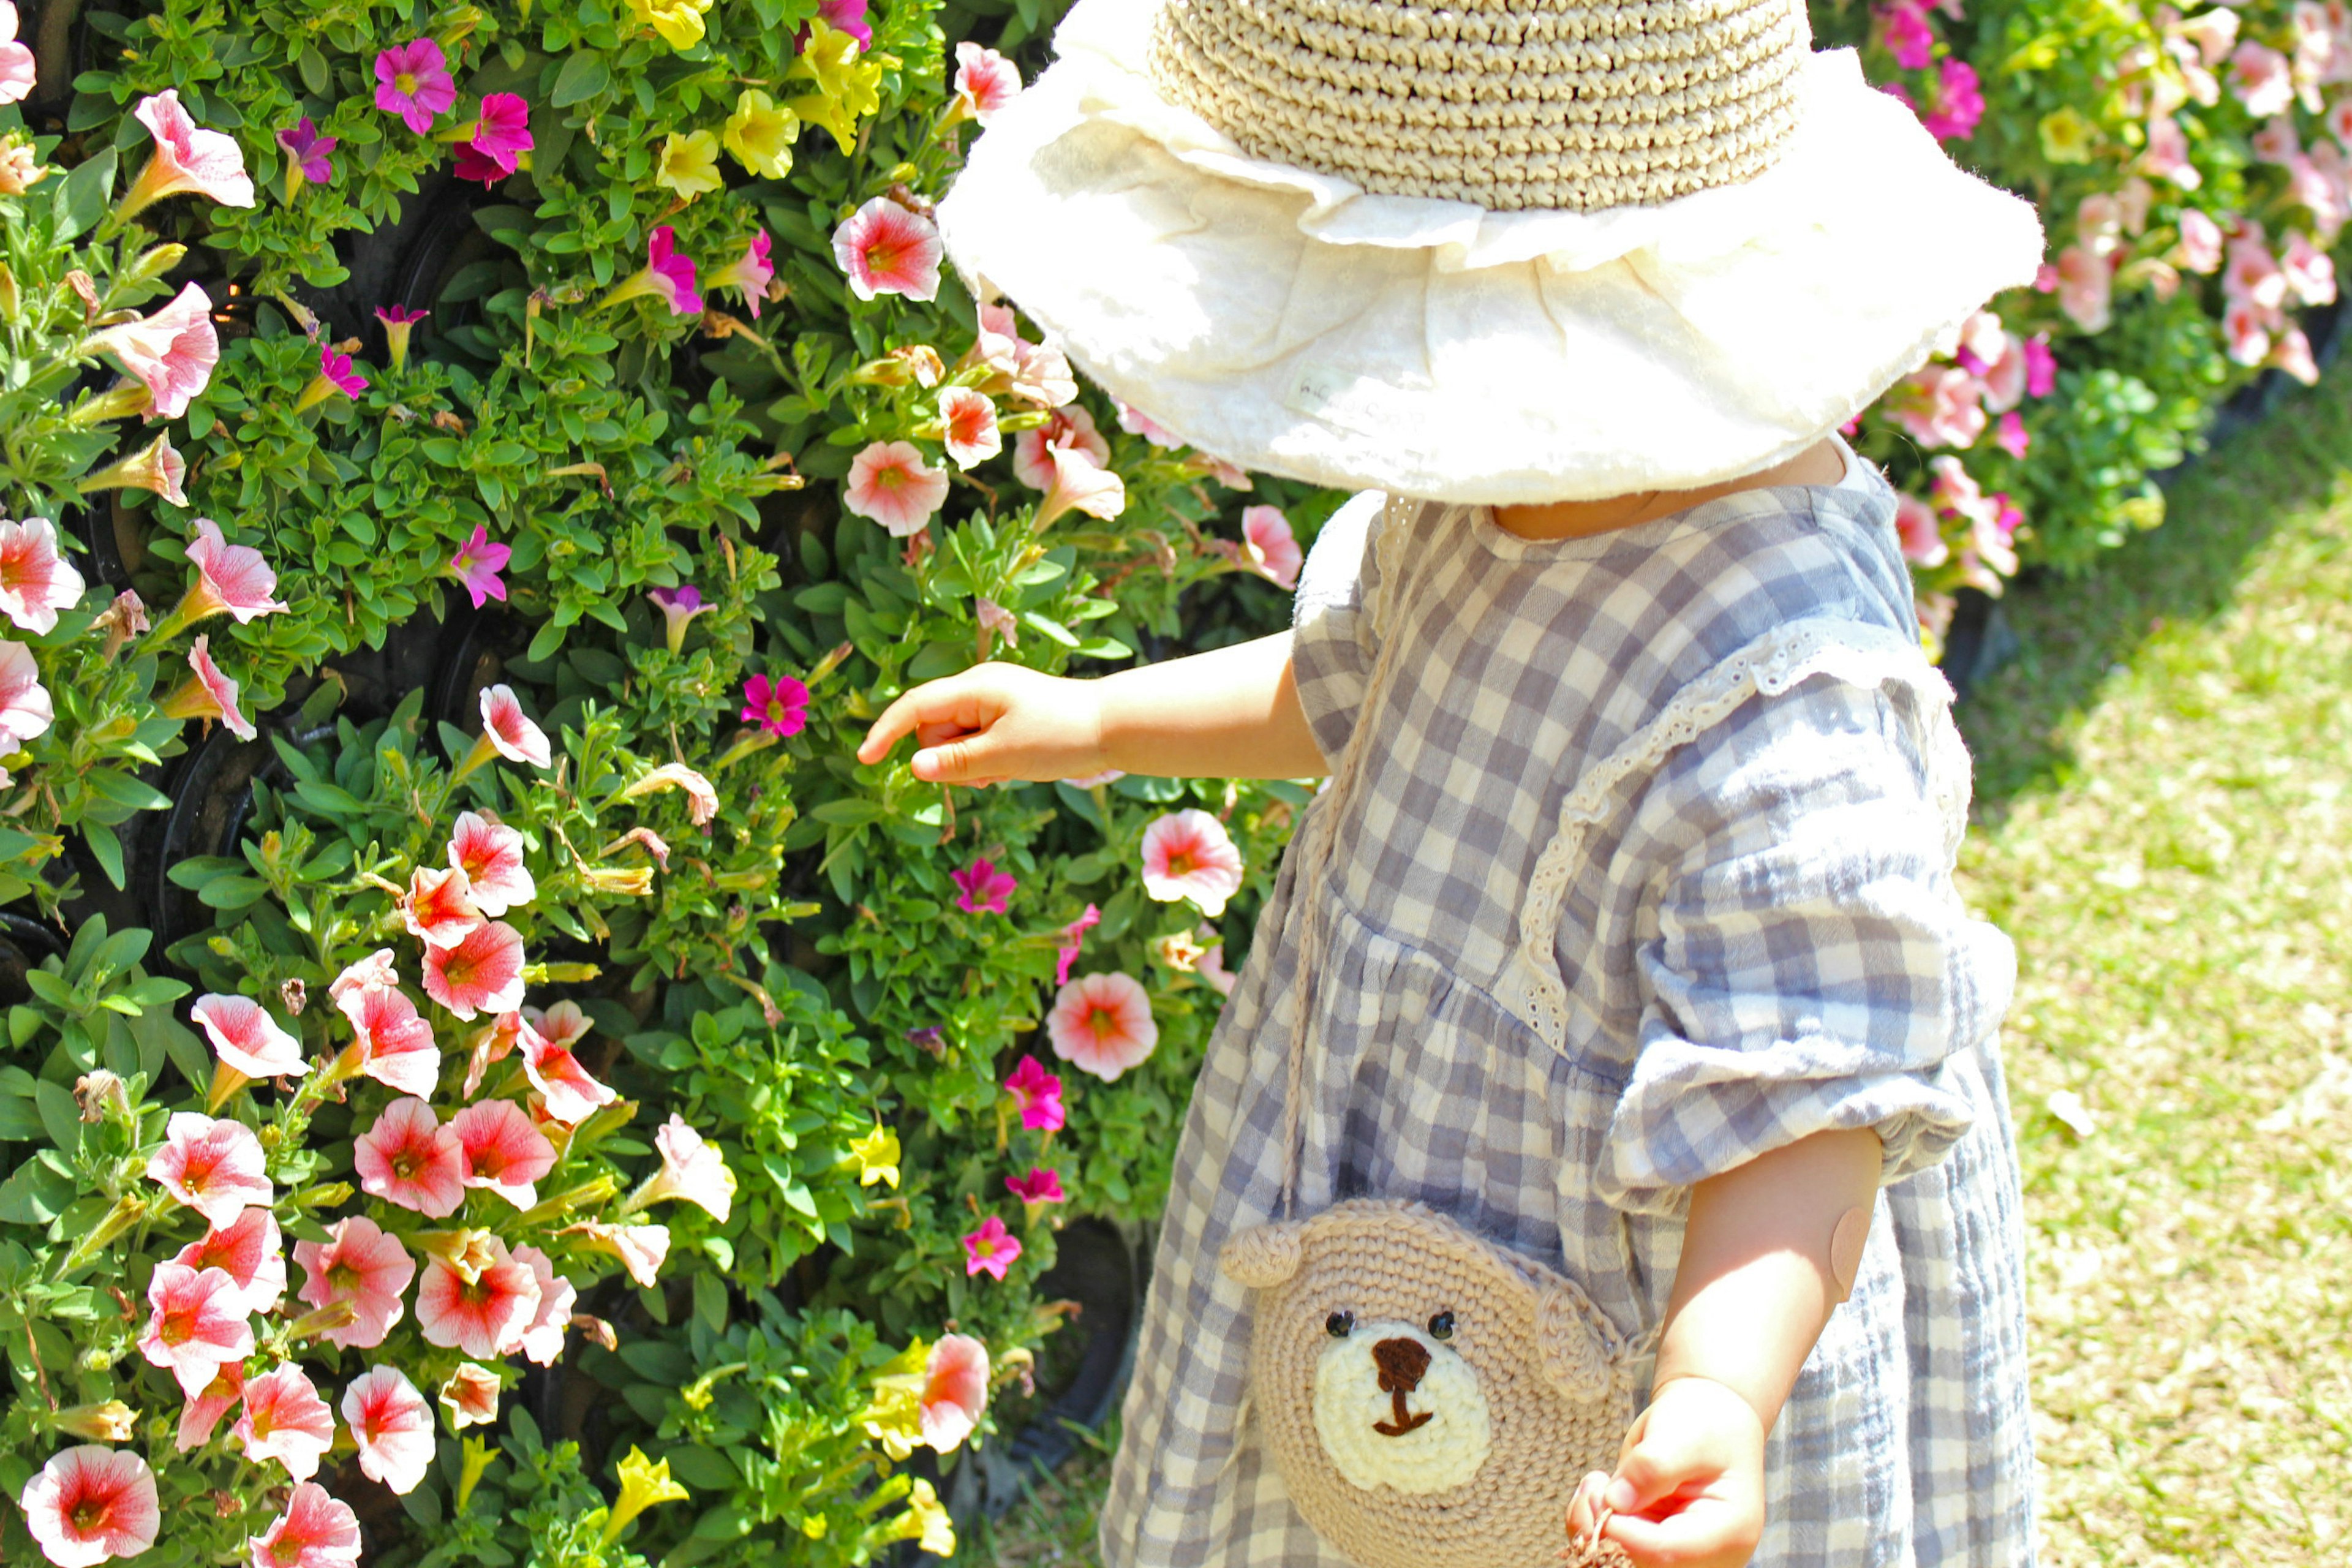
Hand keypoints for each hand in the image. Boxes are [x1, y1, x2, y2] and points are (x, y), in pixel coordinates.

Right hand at [855, 662, 1107, 787]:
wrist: (1111, 728)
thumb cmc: (1060, 736)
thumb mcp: (1004, 755)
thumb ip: (956, 763)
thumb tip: (914, 767)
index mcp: (974, 688)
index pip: (915, 707)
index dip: (886, 732)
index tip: (865, 760)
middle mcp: (978, 689)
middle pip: (933, 729)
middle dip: (946, 758)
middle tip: (985, 774)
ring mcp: (992, 703)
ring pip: (954, 741)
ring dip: (967, 764)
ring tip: (1004, 770)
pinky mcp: (1004, 717)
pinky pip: (976, 743)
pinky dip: (983, 761)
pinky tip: (1008, 768)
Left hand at [1564, 1377, 1765, 1567]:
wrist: (1707, 1425)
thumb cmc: (1704, 1425)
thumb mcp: (1684, 1434)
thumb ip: (1654, 1466)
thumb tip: (1615, 1502)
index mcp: (1727, 1532)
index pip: (1666, 1552)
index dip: (1622, 1530)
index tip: (1598, 1493)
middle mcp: (1705, 1558)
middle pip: (1639, 1566)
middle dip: (1602, 1528)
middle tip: (1592, 1485)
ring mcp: (1678, 1557)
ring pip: (1618, 1563)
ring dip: (1591, 1527)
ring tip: (1594, 1485)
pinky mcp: (1653, 1550)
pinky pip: (1612, 1552)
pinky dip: (1592, 1526)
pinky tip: (1597, 1494)